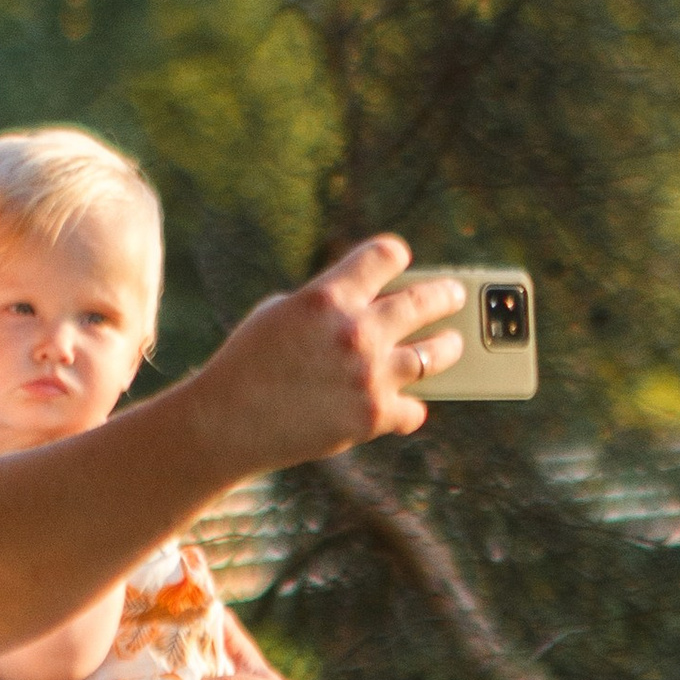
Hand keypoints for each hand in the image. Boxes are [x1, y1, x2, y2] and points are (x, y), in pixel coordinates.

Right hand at [198, 235, 463, 472]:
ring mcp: (369, 375)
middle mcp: (356, 331)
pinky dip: (410, 409)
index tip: (401, 260)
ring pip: (433, 355)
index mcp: (329, 296)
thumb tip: (369, 308)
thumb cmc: (245, 365)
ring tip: (451, 346)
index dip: (395, 255)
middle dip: (445, 295)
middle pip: (424, 301)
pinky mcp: (372, 417)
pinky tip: (411, 407)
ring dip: (446, 348)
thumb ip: (327, 305)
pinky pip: (412, 409)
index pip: (386, 255)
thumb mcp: (279, 314)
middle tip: (453, 296)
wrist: (225, 424)